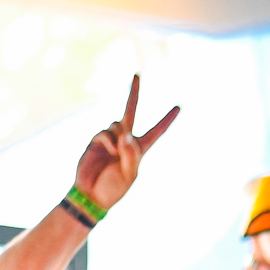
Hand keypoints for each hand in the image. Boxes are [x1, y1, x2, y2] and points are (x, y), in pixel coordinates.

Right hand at [74, 75, 179, 212]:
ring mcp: (110, 139)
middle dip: (134, 93)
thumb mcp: (129, 175)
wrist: (90, 195)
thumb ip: (131, 155)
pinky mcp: (96, 141)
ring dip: (118, 136)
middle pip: (131, 111)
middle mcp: (125, 141)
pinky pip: (104, 132)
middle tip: (137, 74)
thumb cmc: (113, 189)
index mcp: (139, 150)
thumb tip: (126, 133)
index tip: (179, 107)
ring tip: (115, 155)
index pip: (157, 131)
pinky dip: (107, 140)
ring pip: (117, 123)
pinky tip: (108, 150)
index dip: (167, 120)